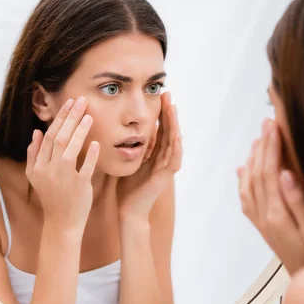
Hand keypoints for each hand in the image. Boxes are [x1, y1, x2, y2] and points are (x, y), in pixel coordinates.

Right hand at [26, 97, 99, 232]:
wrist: (61, 223)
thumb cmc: (52, 197)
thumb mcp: (36, 177)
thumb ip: (34, 154)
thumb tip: (36, 132)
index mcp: (38, 166)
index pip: (49, 136)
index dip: (59, 118)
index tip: (69, 103)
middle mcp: (48, 170)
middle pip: (59, 138)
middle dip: (70, 117)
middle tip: (81, 101)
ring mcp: (63, 178)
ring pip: (70, 149)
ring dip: (80, 131)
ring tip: (89, 116)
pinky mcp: (79, 187)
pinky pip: (85, 167)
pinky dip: (90, 155)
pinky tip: (96, 142)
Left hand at [117, 91, 182, 220]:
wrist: (129, 210)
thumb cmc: (127, 187)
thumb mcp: (129, 160)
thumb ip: (133, 146)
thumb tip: (127, 127)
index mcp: (155, 153)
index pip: (161, 128)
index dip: (160, 112)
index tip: (158, 95)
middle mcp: (164, 158)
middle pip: (169, 130)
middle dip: (169, 112)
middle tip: (167, 93)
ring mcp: (166, 167)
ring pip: (174, 141)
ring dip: (174, 124)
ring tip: (172, 107)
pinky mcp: (165, 177)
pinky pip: (174, 158)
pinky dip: (176, 146)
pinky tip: (175, 133)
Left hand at [236, 118, 303, 276]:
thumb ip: (299, 202)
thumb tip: (285, 173)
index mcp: (277, 215)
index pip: (270, 172)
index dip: (272, 147)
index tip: (275, 125)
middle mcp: (263, 217)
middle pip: (257, 175)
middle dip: (261, 147)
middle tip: (266, 123)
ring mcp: (261, 222)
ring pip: (249, 185)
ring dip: (252, 160)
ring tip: (257, 140)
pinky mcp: (263, 227)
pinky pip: (247, 200)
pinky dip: (243, 182)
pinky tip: (243, 171)